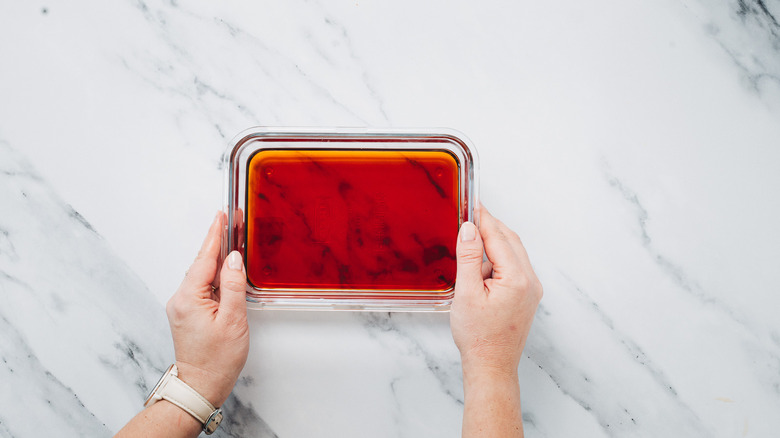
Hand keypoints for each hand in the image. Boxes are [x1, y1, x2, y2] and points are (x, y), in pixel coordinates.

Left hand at [165, 212, 249, 406]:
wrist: (201, 386)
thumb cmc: (217, 360)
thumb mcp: (233, 320)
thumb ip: (233, 286)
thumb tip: (233, 259)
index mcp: (189, 299)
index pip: (204, 259)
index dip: (215, 236)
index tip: (220, 217)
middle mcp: (180, 300)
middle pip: (201, 264)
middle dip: (216, 243)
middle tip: (230, 223)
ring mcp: (181, 307)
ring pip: (201, 275)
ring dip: (216, 259)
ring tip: (231, 243)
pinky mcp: (186, 313)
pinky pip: (200, 286)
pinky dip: (213, 275)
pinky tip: (225, 271)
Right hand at [450, 207, 541, 377]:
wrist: (491, 366)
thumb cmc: (478, 337)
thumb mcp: (466, 293)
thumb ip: (469, 257)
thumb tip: (470, 228)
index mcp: (517, 278)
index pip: (498, 237)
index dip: (483, 218)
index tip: (472, 203)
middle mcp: (530, 281)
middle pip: (510, 240)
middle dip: (490, 226)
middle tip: (470, 214)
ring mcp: (531, 289)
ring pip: (513, 252)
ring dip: (494, 241)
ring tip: (471, 239)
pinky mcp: (527, 296)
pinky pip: (514, 266)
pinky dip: (499, 257)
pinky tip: (482, 263)